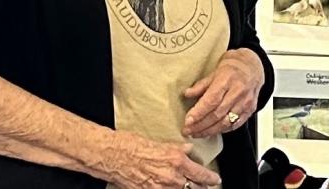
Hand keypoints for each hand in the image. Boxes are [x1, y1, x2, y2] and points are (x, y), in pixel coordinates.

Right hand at [106, 130, 220, 188]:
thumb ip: (178, 149)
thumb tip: (189, 150)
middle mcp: (172, 177)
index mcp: (177, 161)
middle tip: (205, 186)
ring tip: (190, 188)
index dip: (211, 179)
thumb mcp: (162, 143)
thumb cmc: (134, 146)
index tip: (215, 180)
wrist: (113, 155)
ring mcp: (160, 188)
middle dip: (201, 187)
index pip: (201, 175)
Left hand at [183, 49, 264, 138]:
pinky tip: (212, 131)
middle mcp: (238, 91)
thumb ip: (201, 85)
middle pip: (217, 114)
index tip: (187, 121)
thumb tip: (187, 94)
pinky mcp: (250, 109)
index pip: (212, 100)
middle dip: (200, 125)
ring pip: (226, 122)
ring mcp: (246, 102)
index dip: (199, 112)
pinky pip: (235, 124)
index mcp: (227, 79)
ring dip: (209, 131)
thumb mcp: (214, 72)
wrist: (253, 67)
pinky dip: (222, 130)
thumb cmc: (232, 69)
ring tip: (197, 134)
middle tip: (188, 130)